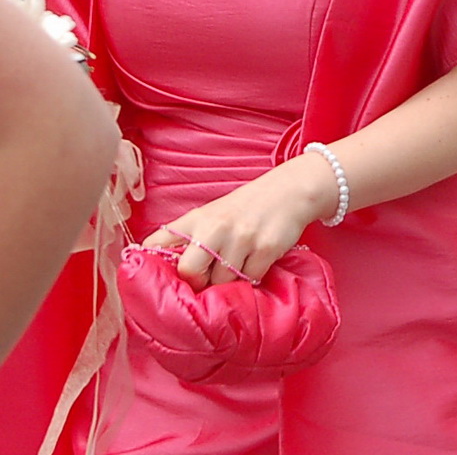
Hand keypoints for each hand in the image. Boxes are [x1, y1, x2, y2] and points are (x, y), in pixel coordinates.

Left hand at [141, 155, 332, 289]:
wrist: (289, 191)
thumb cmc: (245, 208)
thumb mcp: (212, 215)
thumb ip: (190, 239)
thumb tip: (170, 273)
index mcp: (195, 219)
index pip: (157, 243)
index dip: (151, 265)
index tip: (158, 278)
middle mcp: (215, 227)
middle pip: (189, 271)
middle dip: (197, 282)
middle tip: (207, 281)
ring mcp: (241, 238)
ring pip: (222, 280)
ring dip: (229, 281)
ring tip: (237, 267)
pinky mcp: (265, 248)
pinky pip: (250, 278)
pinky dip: (251, 277)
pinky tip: (255, 264)